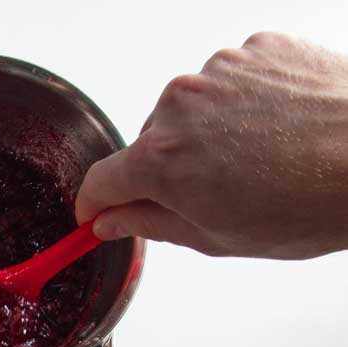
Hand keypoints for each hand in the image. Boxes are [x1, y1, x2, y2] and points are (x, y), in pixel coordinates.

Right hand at [76, 32, 347, 257]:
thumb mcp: (218, 236)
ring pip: (190, 108)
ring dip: (207, 132)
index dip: (96, 204)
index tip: (99, 214)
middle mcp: (180, 104)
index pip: (100, 181)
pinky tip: (275, 128)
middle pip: (148, 142)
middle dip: (166, 168)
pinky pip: (231, 79)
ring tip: (256, 158)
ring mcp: (220, 70)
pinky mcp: (258, 48)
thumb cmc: (311, 203)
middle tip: (212, 193)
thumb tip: (113, 220)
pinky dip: (243, 103)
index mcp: (160, 159)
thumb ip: (151, 225)